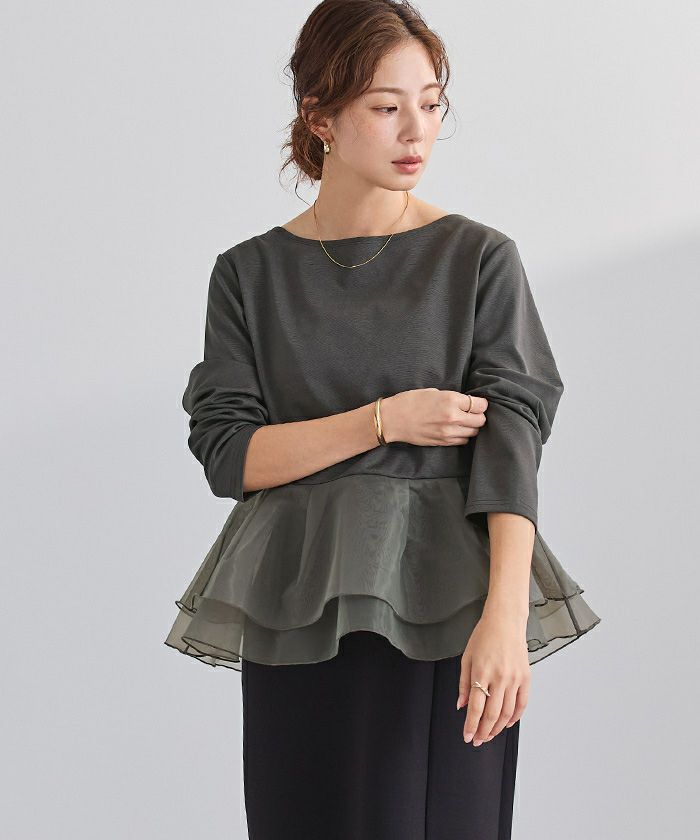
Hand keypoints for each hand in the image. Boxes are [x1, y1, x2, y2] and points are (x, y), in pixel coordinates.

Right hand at [380, 388, 487, 445]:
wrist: (393, 419)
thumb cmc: (410, 401)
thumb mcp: (434, 392)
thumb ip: (453, 398)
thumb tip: (466, 403)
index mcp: (451, 400)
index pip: (480, 405)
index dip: (481, 403)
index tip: (477, 403)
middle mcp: (453, 417)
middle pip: (480, 420)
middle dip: (478, 416)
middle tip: (471, 412)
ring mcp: (448, 432)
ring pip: (474, 432)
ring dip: (471, 427)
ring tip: (463, 421)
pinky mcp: (443, 442)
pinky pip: (463, 441)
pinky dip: (463, 435)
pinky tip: (455, 429)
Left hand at [456, 605, 529, 745]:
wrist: (505, 621)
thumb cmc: (484, 636)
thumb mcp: (467, 657)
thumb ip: (464, 684)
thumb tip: (461, 706)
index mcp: (482, 672)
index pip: (476, 707)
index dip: (471, 725)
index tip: (467, 736)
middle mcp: (500, 677)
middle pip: (492, 714)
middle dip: (483, 731)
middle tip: (478, 740)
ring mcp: (515, 678)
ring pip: (507, 713)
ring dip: (497, 728)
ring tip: (489, 735)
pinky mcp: (526, 677)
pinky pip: (522, 704)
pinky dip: (515, 717)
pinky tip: (507, 724)